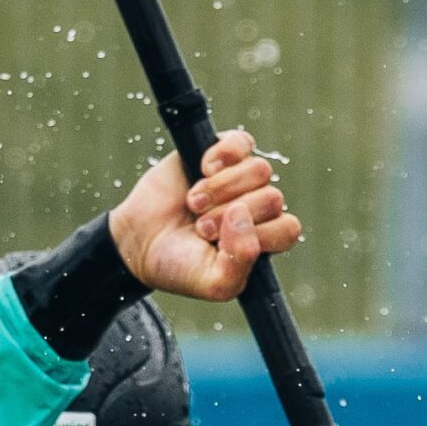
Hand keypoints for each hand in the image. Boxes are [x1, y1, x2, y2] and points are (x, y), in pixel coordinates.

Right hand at [108, 129, 302, 302]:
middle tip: (201, 228)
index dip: (256, 235)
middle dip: (230, 216)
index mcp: (265, 238)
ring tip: (195, 204)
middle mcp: (258, 207)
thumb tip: (242, 215)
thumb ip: (239, 262)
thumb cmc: (179, 266)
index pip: (288, 229)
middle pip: (273, 198)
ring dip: (220, 190)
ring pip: (260, 171)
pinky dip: (222, 156)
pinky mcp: (221, 153)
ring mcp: (241, 178)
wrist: (138, 242)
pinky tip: (202, 169)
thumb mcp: (213, 284)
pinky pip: (241, 142)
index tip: (220, 245)